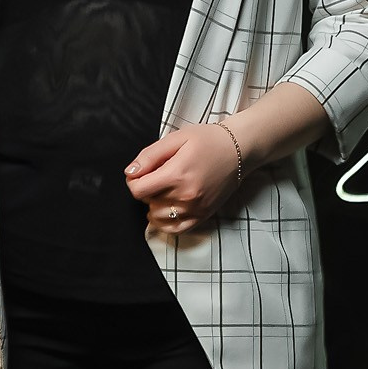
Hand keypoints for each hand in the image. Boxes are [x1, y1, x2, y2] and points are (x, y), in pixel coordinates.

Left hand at [123, 122, 241, 235]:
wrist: (238, 150)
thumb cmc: (208, 141)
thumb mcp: (175, 139)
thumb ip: (150, 156)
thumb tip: (130, 172)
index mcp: (176, 174)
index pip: (138, 190)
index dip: (133, 181)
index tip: (140, 174)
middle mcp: (185, 195)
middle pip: (148, 203)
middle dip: (146, 190)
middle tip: (157, 176)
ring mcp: (195, 208)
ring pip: (158, 217)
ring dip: (154, 205)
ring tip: (164, 190)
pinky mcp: (203, 215)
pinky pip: (176, 229)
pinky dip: (165, 223)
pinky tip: (165, 209)